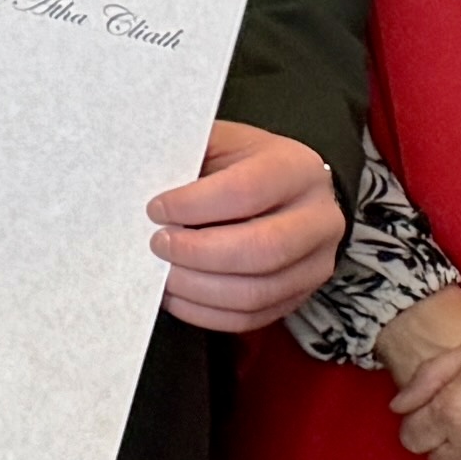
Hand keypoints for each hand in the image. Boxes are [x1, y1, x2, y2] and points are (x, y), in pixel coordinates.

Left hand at [147, 124, 344, 336]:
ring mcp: (315, 263)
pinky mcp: (300, 296)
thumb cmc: (242, 165)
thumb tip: (141, 184)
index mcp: (296, 168)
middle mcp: (319, 218)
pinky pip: (252, 317)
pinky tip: (177, 295)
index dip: (193, 205)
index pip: (246, 191)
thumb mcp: (220, 142)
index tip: (155, 209)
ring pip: (256, 292)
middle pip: (261, 250)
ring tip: (162, 273)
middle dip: (197, 253)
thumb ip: (187, 157)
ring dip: (197, 288)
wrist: (287, 192)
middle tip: (158, 244)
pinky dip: (206, 312)